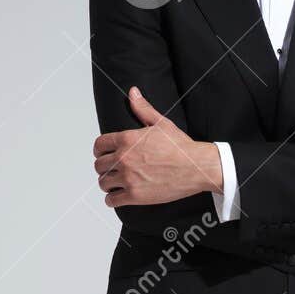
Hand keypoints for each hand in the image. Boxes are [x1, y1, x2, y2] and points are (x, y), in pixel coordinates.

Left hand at [94, 88, 221, 205]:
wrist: (196, 167)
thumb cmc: (181, 147)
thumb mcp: (161, 123)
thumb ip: (142, 109)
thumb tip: (133, 93)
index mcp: (127, 139)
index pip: (99, 145)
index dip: (99, 150)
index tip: (102, 154)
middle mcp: (124, 158)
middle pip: (99, 165)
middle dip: (104, 167)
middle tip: (111, 169)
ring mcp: (128, 178)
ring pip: (103, 183)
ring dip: (107, 183)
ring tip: (113, 183)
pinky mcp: (135, 195)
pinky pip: (112, 200)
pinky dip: (112, 199)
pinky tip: (117, 196)